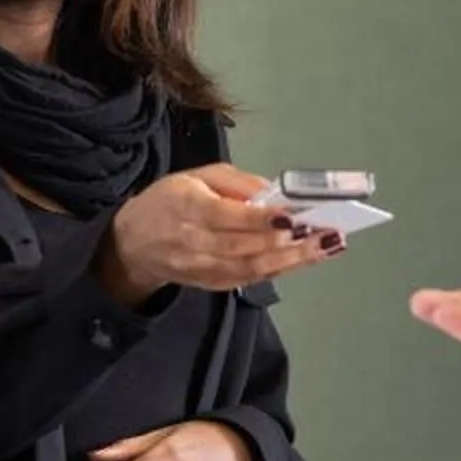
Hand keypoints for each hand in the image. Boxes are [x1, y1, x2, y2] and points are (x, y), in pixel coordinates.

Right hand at [97, 164, 341, 306]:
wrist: (134, 244)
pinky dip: (281, 269)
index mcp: (186, 206)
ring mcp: (202, 268)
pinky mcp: (211, 285)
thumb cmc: (169, 201)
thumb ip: (236, 183)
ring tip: (327, 246)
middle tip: (325, 232)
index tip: (291, 216)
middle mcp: (193, 242)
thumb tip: (275, 193)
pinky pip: (250, 278)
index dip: (259, 219)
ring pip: (253, 267)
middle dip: (288, 242)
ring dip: (294, 259)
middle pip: (245, 247)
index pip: (226, 216)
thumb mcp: (195, 176)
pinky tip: (306, 258)